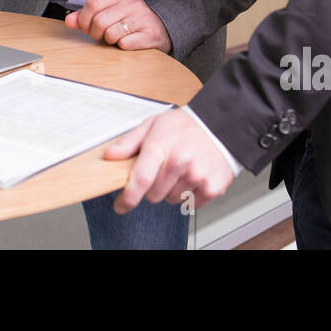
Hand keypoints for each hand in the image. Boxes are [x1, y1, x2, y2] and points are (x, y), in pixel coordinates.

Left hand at [64, 0, 171, 52]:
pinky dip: (122, 47)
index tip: (86, 27)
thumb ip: (88, 15)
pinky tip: (128, 42)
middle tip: (100, 36)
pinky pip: (125, 44)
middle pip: (99, 21)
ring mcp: (142, 19)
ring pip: (111, 34)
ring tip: (115, 38)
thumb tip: (69, 21)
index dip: (84, 19)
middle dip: (95, 33)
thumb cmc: (132, 21)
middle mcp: (132, 4)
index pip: (92, 3)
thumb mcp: (111, 12)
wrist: (162, 28)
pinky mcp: (150, 34)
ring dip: (109, 41)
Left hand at [105, 108, 237, 213]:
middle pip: (153, 195)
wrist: (220, 125)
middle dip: (153, 186)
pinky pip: (190, 204)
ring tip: (181, 169)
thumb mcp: (153, 125)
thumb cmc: (185, 126)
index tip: (121, 206)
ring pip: (171, 200)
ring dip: (172, 189)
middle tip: (163, 168)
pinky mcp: (213, 188)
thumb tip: (110, 156)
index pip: (140, 179)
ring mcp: (198, 176)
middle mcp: (181, 161)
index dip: (128, 198)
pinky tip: (194, 175)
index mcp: (162, 145)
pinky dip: (189, 194)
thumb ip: (130, 142)